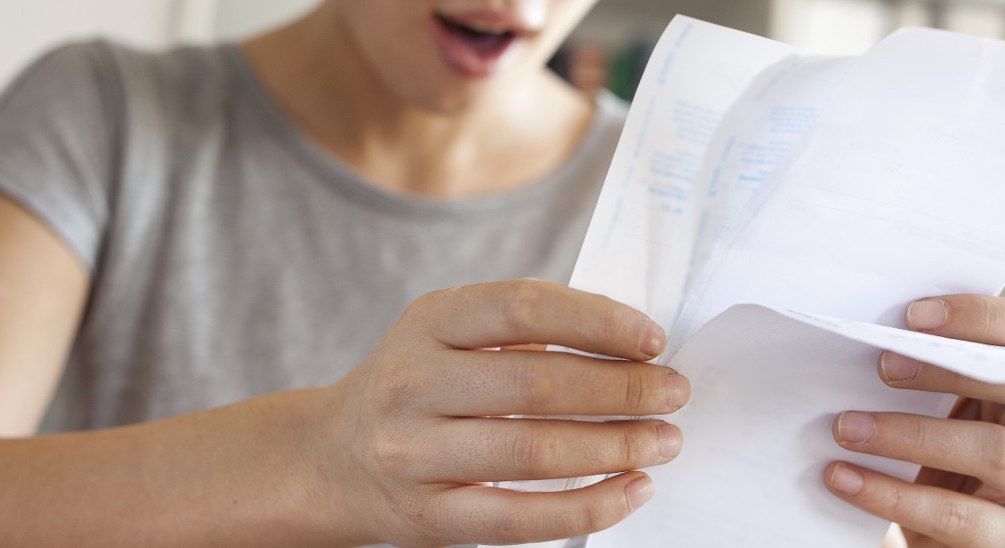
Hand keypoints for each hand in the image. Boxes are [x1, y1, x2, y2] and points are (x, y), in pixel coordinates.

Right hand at [317, 279, 690, 545]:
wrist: (329, 460)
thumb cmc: (417, 387)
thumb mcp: (446, 336)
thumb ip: (523, 333)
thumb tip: (632, 349)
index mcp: (428, 321)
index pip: (522, 307)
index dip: (597, 321)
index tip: (653, 339)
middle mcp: (413, 383)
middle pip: (535, 384)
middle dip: (622, 390)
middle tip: (675, 392)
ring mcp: (414, 453)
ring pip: (533, 453)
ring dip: (616, 448)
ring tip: (665, 441)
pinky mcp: (428, 517)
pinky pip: (521, 520)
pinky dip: (589, 508)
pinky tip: (632, 490)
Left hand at [823, 294, 1004, 546]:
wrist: (949, 537)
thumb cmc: (941, 456)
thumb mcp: (945, 411)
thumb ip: (927, 373)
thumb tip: (861, 336)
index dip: (981, 316)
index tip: (912, 315)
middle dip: (948, 370)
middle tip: (880, 365)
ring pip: (994, 452)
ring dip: (910, 435)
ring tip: (845, 428)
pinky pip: (955, 517)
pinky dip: (890, 496)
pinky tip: (842, 478)